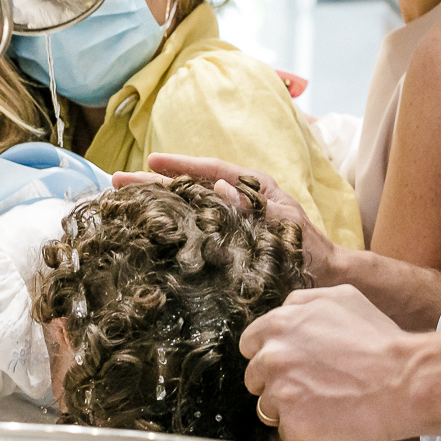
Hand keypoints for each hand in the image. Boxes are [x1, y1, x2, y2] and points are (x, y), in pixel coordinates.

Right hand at [113, 153, 345, 283]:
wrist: (323, 278)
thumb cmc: (307, 249)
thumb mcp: (281, 223)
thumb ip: (252, 206)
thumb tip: (218, 187)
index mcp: (253, 187)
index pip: (209, 170)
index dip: (178, 166)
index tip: (149, 162)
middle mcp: (238, 199)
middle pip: (189, 186)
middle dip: (153, 184)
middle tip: (117, 181)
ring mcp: (230, 220)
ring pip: (187, 205)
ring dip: (156, 203)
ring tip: (123, 201)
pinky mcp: (226, 241)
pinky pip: (194, 229)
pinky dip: (172, 226)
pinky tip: (150, 230)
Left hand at [241, 286, 421, 440]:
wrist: (404, 380)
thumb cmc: (380, 341)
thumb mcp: (342, 298)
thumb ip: (303, 302)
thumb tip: (287, 309)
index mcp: (278, 325)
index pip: (250, 345)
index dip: (269, 356)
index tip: (288, 365)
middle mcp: (272, 357)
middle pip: (255, 379)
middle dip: (277, 384)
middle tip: (311, 387)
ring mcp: (280, 393)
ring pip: (269, 409)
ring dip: (291, 410)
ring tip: (326, 405)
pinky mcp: (293, 425)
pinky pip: (288, 434)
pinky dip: (306, 433)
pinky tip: (331, 422)